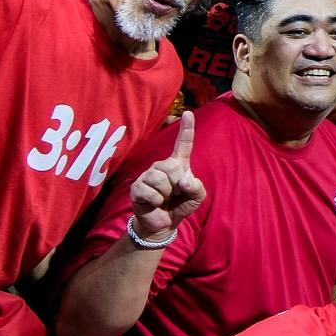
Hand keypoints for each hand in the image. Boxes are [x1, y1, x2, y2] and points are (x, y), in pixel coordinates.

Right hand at [129, 112, 203, 241]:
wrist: (163, 223)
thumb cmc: (180, 205)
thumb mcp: (197, 197)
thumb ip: (197, 188)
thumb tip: (184, 181)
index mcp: (178, 164)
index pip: (183, 145)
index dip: (186, 129)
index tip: (188, 113)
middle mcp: (161, 166)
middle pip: (172, 167)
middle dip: (177, 184)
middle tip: (174, 193)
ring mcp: (147, 175)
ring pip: (160, 179)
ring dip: (166, 194)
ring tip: (164, 198)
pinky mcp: (137, 188)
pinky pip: (151, 192)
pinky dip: (157, 201)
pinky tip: (155, 203)